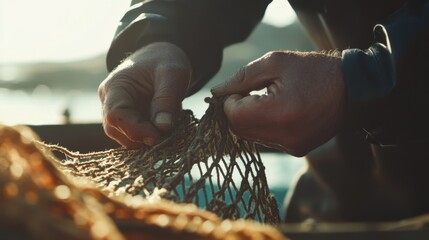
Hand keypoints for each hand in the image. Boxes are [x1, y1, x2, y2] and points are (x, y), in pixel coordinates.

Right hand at [98, 42, 191, 147]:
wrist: (161, 57)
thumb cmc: (164, 60)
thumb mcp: (173, 73)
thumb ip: (168, 98)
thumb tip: (163, 127)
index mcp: (116, 86)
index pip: (115, 115)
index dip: (135, 130)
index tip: (159, 135)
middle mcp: (110, 101)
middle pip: (115, 130)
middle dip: (141, 137)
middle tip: (167, 134)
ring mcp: (116, 112)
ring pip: (124, 137)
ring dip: (145, 140)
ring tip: (168, 128)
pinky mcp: (127, 120)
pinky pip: (134, 136)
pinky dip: (149, 138)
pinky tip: (163, 130)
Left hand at [211, 51, 345, 156]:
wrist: (351, 89)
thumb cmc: (313, 70)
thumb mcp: (275, 62)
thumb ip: (242, 77)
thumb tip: (216, 92)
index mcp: (281, 111)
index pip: (235, 116)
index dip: (229, 102)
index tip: (239, 90)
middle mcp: (286, 135)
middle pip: (239, 130)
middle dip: (236, 111)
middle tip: (248, 94)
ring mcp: (292, 146)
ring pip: (250, 137)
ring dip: (248, 119)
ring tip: (265, 101)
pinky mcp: (296, 150)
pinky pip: (265, 140)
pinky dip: (262, 126)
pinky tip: (276, 112)